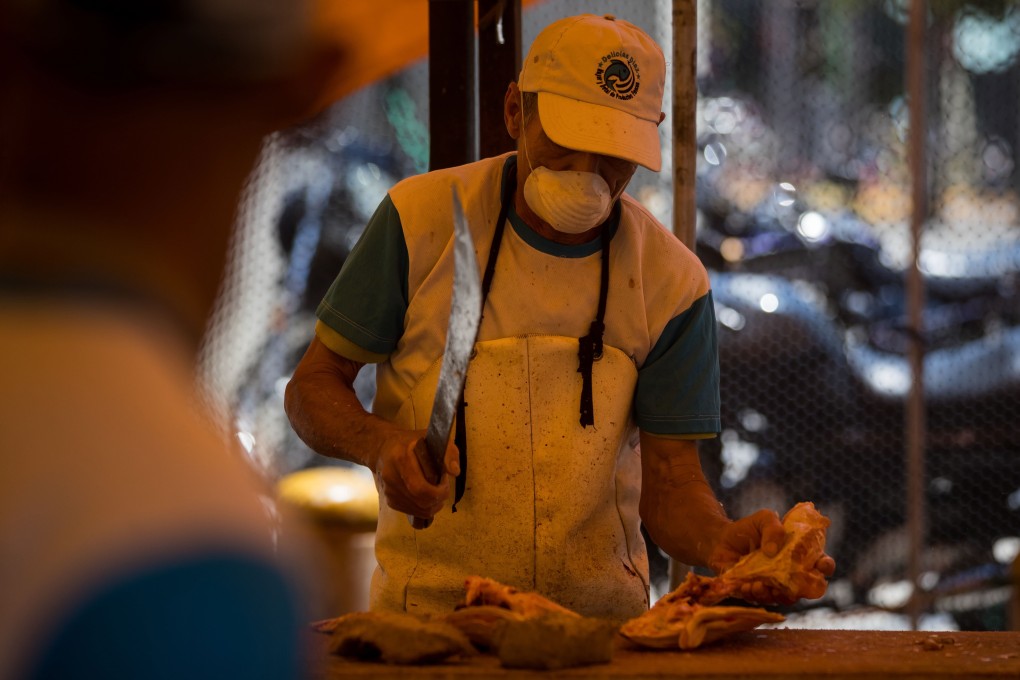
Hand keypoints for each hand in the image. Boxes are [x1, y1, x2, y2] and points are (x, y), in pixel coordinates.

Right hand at [372, 428, 459, 518]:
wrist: (385, 449)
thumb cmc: (412, 443)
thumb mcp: (432, 438)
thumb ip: (448, 452)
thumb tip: (454, 472)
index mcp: (401, 459)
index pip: (421, 488)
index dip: (439, 491)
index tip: (445, 482)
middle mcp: (391, 478)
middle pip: (422, 502)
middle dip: (439, 498)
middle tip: (442, 487)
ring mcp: (389, 492)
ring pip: (419, 510)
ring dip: (433, 504)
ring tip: (435, 490)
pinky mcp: (390, 501)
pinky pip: (413, 512)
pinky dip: (424, 508)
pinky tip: (426, 495)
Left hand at [707, 509, 835, 604]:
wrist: (720, 539)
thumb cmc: (748, 529)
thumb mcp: (764, 518)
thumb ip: (773, 527)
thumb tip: (772, 550)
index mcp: (798, 556)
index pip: (820, 565)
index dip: (825, 566)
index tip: (822, 564)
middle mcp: (789, 575)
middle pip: (804, 589)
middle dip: (799, 589)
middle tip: (789, 582)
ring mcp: (773, 586)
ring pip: (782, 598)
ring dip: (774, 594)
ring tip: (761, 584)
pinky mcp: (755, 592)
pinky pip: (759, 600)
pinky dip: (755, 594)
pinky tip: (748, 585)